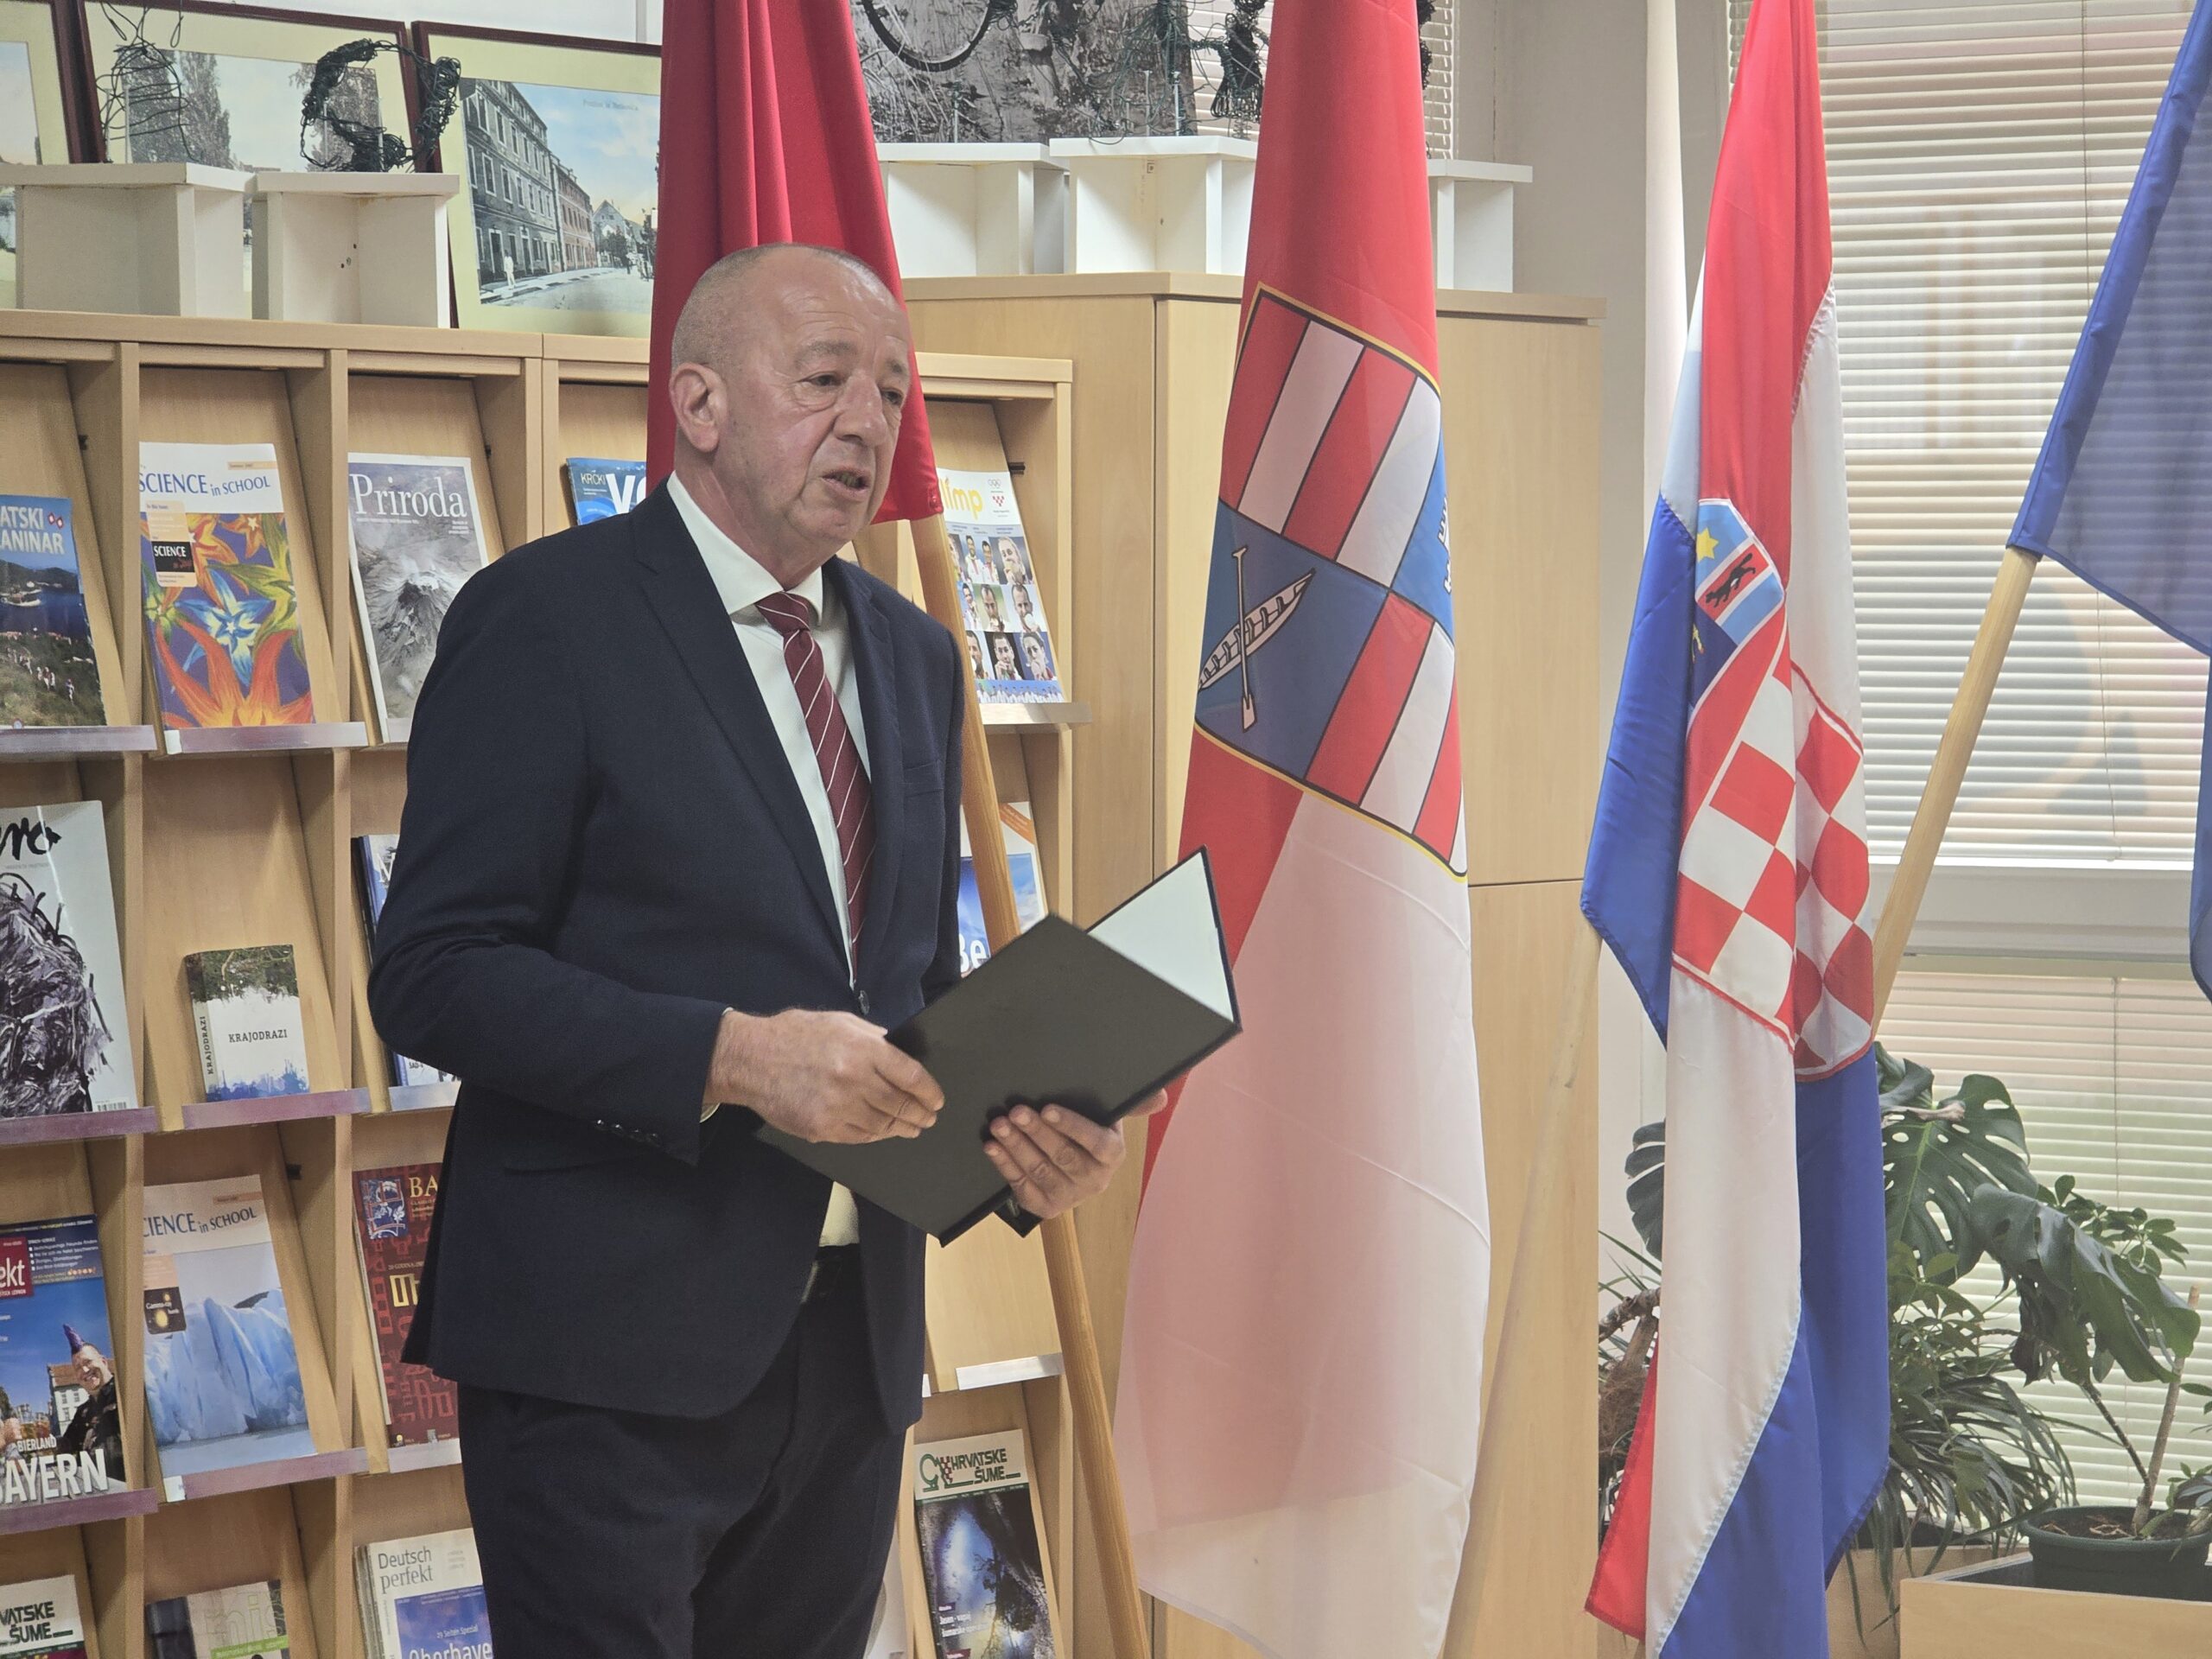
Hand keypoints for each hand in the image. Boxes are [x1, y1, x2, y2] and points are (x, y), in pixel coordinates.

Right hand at [708, 1008, 942, 1143]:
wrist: (750, 1059)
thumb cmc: (795, 1034)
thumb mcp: (839, 1021)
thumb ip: (872, 1036)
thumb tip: (897, 1051)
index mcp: (863, 1049)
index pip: (910, 1076)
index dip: (928, 1091)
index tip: (936, 1100)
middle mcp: (855, 1080)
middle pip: (900, 1104)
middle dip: (920, 1114)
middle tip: (928, 1118)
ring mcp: (838, 1108)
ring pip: (882, 1125)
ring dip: (901, 1128)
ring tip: (911, 1128)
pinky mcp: (822, 1128)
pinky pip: (859, 1137)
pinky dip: (875, 1136)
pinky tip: (882, 1132)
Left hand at [984, 1092, 1168, 1221]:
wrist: (1072, 1164)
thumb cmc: (1090, 1129)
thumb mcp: (1110, 1114)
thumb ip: (1134, 1103)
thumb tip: (1161, 1096)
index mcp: (1113, 1155)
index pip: (1096, 1141)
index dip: (1071, 1126)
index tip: (1047, 1108)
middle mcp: (1095, 1181)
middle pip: (1063, 1156)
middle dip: (1036, 1132)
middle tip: (1015, 1111)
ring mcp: (1070, 1197)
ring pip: (1040, 1171)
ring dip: (1016, 1147)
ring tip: (999, 1125)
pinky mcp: (1046, 1208)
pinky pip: (1022, 1187)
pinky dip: (1005, 1166)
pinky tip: (992, 1147)